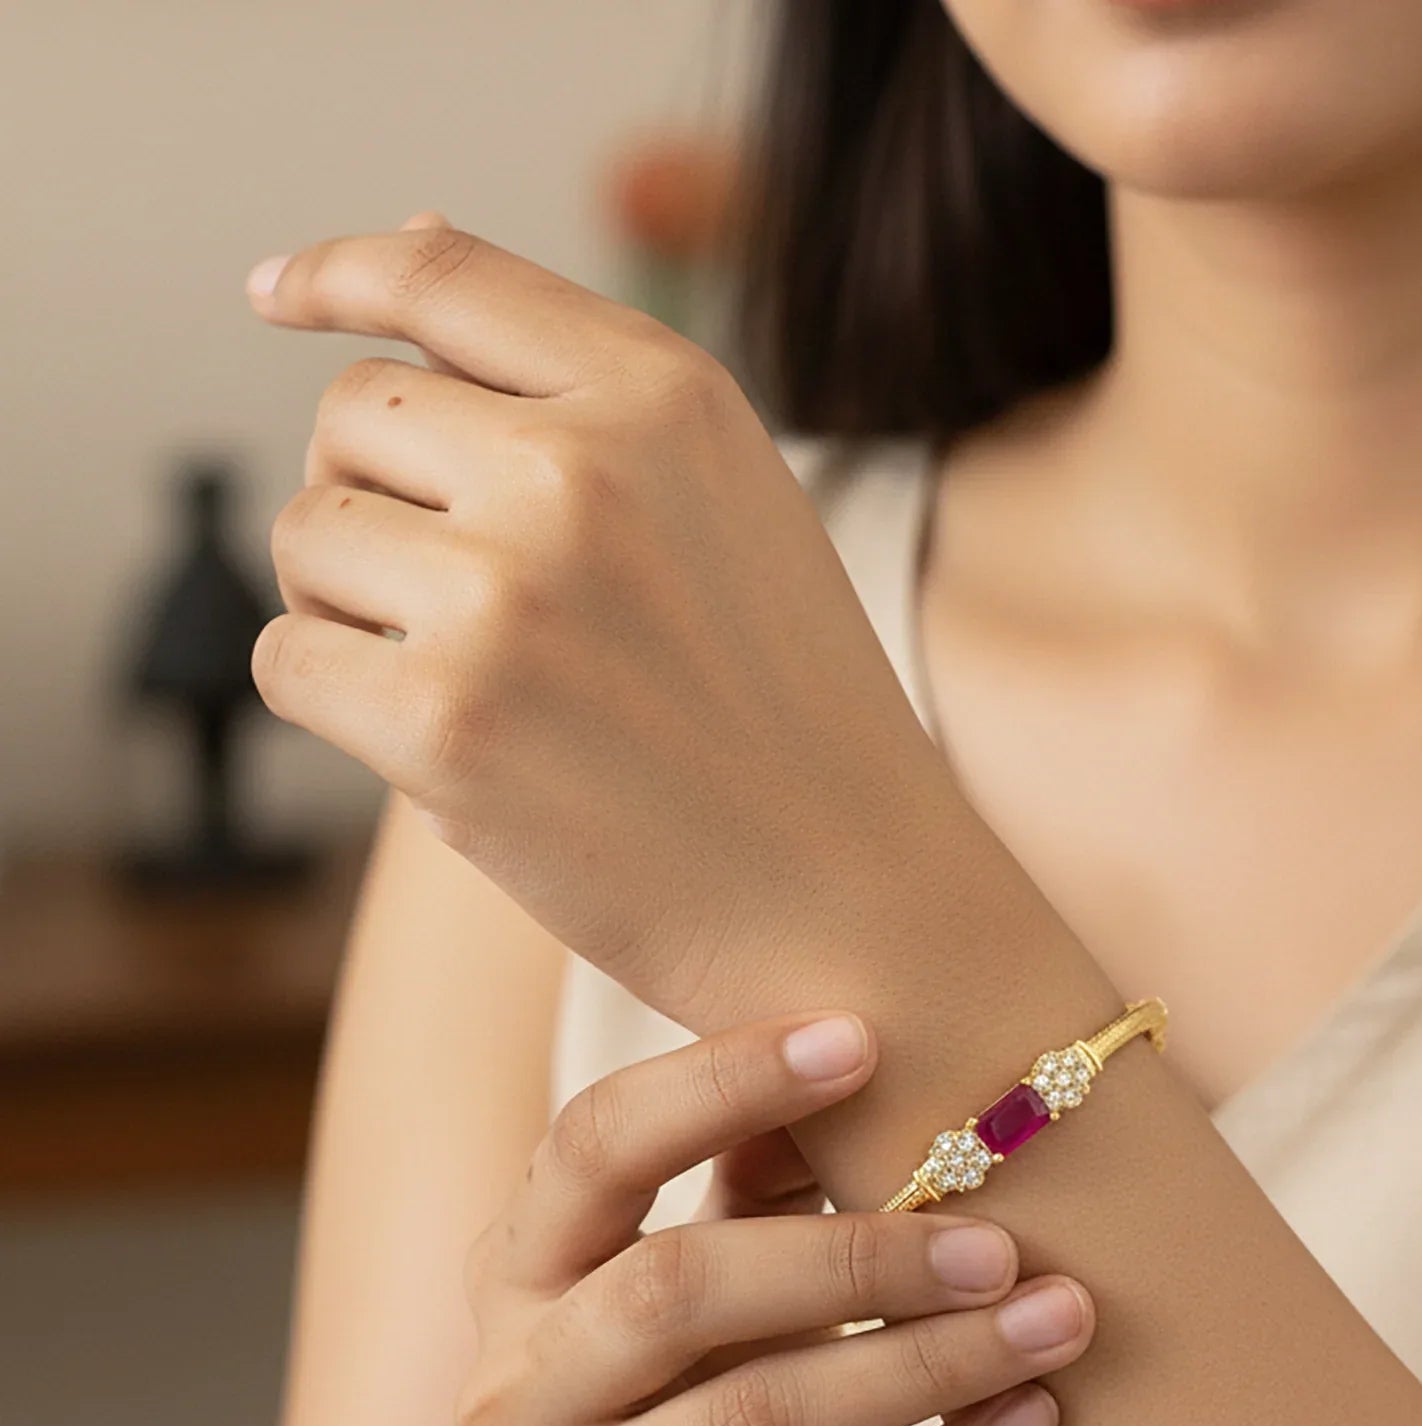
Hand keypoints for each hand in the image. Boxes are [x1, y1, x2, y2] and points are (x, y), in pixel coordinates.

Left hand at [245, 218, 968, 1026]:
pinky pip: (286, 662)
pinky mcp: (448, 721)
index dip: (339, 272)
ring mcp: (511, 593)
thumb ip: (585, 389)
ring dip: (352, 603)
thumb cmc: (791, 716)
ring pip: (306, 535)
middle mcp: (585, 470)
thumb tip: (406, 241)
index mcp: (668, 397)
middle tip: (463, 597)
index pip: (443, 278)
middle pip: (352, 415)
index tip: (279, 292)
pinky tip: (438, 743)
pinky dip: (335, 700)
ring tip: (469, 675)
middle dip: (379, 497)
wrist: (854, 900)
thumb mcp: (728, 503)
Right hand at [456, 1007, 1097, 1425]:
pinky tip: (1032, 1425)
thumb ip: (760, 1178)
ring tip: (1054, 1323)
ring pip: (757, 1420)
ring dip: (929, 1362)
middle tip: (1003, 1242)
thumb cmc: (723, 1405)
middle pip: (677, 1286)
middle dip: (859, 1254)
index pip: (595, 1145)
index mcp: (522, 1273)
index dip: (721, 1082)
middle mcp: (513, 1394)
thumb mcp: (732, 1289)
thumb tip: (860, 1039)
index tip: (865, 1039)